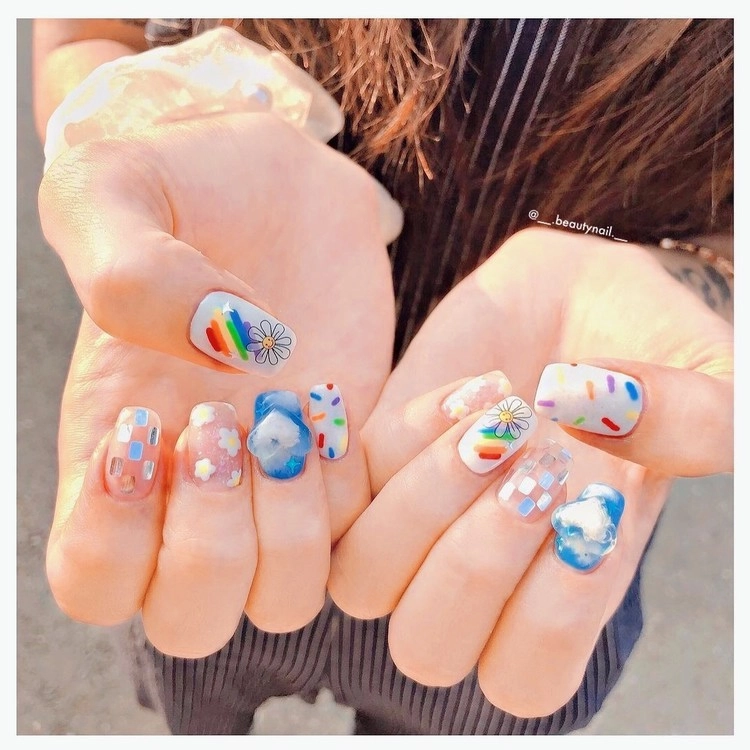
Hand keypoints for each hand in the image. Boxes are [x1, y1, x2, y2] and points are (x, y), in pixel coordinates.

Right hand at [42, 112, 397, 658]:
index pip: (91, 582)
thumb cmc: (183, 183)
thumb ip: (129, 272)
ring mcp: (278, 483)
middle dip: (216, 543)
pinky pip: (368, 530)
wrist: (282, 181)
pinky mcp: (350, 459)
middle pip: (194, 618)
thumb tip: (228, 354)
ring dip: (297, 524)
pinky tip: (347, 395)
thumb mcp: (114, 191)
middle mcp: (193, 489)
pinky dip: (368, 481)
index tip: (147, 422)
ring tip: (297, 411)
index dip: (114, 540)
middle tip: (227, 423)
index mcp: (113, 450)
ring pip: (287, 598)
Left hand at [329, 226, 732, 716]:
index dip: (550, 614)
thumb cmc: (650, 345)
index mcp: (565, 583)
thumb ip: (704, 423)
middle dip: (473, 561)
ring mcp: (419, 516)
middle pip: (426, 648)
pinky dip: (391, 444)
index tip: (593, 505)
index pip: (523, 677)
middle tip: (533, 458)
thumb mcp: (707, 378)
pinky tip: (462, 391)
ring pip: (362, 582)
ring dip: (421, 503)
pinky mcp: (376, 456)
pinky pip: (340, 491)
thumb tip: (601, 445)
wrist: (579, 285)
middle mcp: (484, 565)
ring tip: (495, 414)